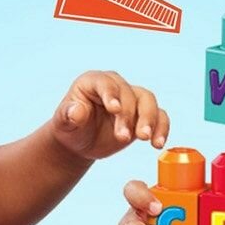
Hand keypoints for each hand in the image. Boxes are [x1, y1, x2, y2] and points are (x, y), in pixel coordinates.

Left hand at [51, 71, 169, 161]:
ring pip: (148, 101)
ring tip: (145, 139)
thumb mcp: (63, 124)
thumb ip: (68, 115)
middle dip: (128, 116)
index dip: (111, 94)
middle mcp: (115, 87)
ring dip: (149, 120)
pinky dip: (161, 128)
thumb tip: (76, 111)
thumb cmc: (70, 128)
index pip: (105, 83)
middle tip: (123, 137)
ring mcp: (131, 99)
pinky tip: (157, 143)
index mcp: (93, 82)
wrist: (81, 141)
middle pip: (129, 94)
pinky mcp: (143, 114)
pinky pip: (159, 116)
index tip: (114, 109)